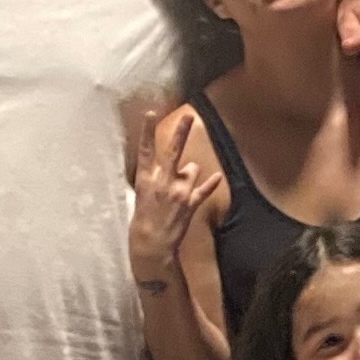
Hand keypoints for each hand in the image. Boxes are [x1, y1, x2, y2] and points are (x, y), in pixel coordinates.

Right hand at [128, 115, 227, 282]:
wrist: (151, 246)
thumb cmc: (143, 222)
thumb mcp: (142, 196)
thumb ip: (159, 179)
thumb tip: (180, 167)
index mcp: (145, 180)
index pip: (145, 151)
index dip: (147, 131)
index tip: (151, 113)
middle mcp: (163, 182)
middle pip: (173, 151)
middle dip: (181, 132)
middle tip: (188, 117)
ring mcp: (178, 192)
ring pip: (192, 169)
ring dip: (190, 173)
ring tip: (181, 187)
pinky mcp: (190, 203)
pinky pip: (204, 189)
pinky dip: (211, 184)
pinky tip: (217, 177)